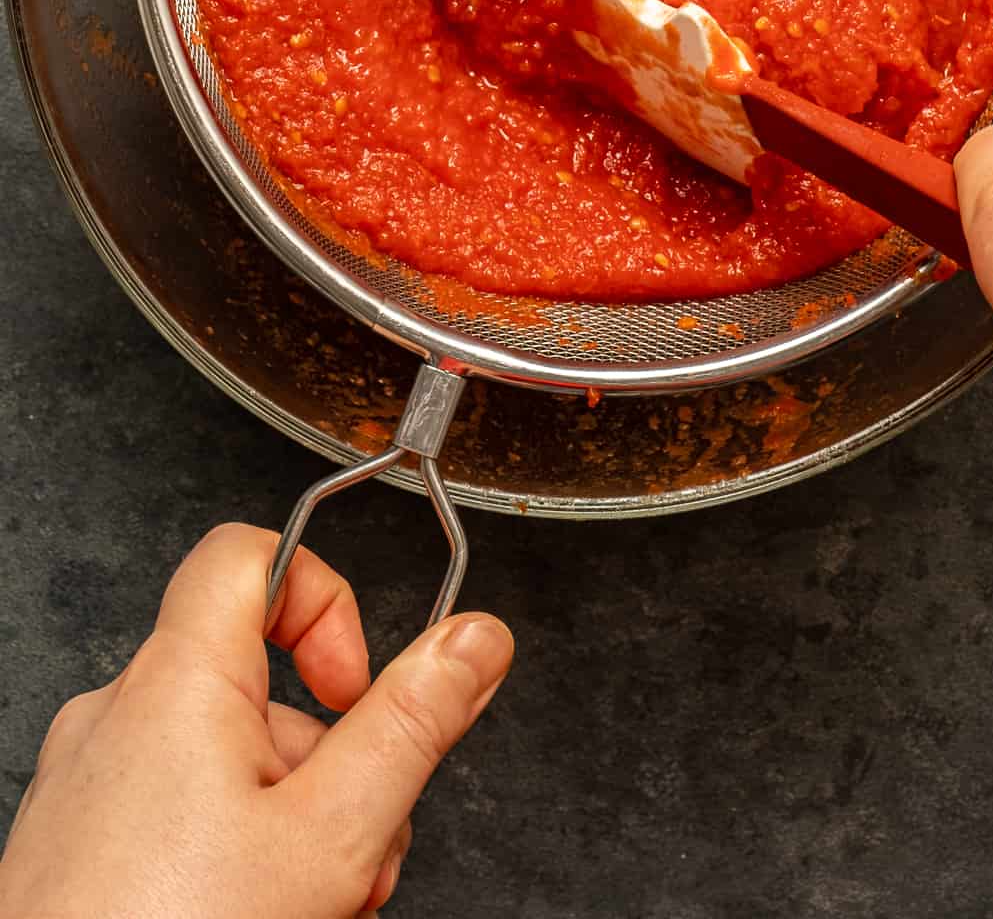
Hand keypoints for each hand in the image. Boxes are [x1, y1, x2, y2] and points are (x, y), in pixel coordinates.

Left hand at [0, 523, 512, 917]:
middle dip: (328, 762)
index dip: (325, 598)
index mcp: (176, 682)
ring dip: (288, 821)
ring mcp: (88, 783)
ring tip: (304, 908)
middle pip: (257, 683)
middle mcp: (117, 714)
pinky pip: (173, 811)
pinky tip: (250, 915)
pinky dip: (227, 852)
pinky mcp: (73, 847)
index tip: (357, 688)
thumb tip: (473, 641)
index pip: (251, 554)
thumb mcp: (331, 835)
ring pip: (223, 762)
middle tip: (354, 849)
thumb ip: (412, 725)